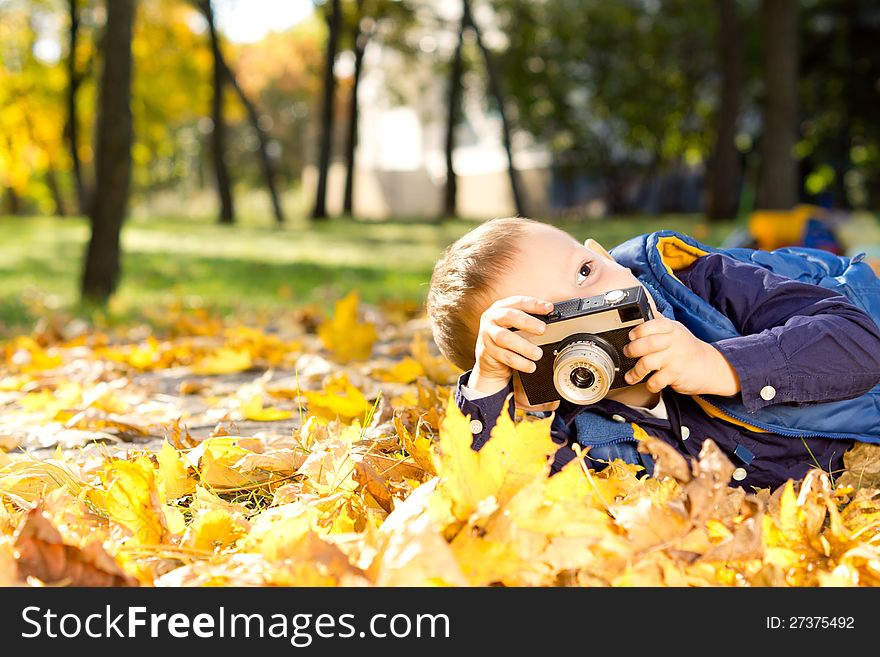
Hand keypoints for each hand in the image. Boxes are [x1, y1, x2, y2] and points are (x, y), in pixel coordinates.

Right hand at [470, 295, 552, 394]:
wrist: (490, 359)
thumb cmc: (508, 338)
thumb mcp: (516, 325)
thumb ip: (530, 320)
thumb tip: (552, 317)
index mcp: (501, 307)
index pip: (518, 302)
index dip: (534, 304)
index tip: (549, 308)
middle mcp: (492, 318)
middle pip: (508, 316)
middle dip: (527, 322)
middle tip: (542, 330)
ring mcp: (487, 334)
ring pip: (504, 338)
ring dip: (523, 346)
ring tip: (537, 354)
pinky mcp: (486, 350)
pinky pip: (503, 356)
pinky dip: (519, 362)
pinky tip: (530, 365)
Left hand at [622, 316, 740, 396]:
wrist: (709, 366)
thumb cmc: (686, 348)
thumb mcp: (675, 329)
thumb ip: (658, 320)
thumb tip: (644, 304)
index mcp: (671, 328)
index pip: (652, 324)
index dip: (638, 330)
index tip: (631, 337)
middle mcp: (673, 341)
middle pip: (646, 343)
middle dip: (632, 350)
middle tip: (628, 354)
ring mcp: (675, 358)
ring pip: (647, 363)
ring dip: (635, 372)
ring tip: (631, 376)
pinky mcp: (676, 375)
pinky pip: (656, 381)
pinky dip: (650, 384)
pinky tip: (650, 383)